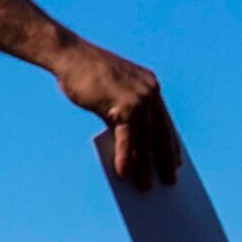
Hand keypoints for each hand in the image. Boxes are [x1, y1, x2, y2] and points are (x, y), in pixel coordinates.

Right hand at [53, 38, 180, 186]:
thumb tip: (129, 144)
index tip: (175, 163)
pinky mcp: (124, 106)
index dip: (170, 144)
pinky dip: (126, 158)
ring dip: (145, 167)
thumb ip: (123, 112)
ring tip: (146, 187)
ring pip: (145, 140)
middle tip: (170, 182)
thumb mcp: (110, 90)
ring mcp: (139, 98)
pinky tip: (124, 173)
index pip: (165, 121)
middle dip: (165, 161)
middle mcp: (150, 91)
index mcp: (150, 85)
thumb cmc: (83, 73)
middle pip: (161, 134)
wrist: (66, 54)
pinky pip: (128, 139)